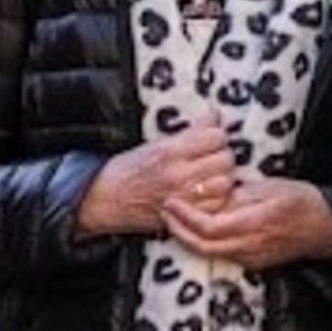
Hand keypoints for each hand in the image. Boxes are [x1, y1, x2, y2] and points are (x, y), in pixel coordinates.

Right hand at [82, 109, 234, 236]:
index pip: (215, 136)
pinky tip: (208, 194)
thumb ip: (190, 132)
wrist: (106, 198)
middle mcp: (178, 173)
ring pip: (225, 182)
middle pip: (224, 159)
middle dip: (222, 156)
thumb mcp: (156, 144)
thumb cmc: (129, 170)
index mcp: (170, 150)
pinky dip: (218, 198)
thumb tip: (215, 115)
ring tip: (212, 176)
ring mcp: (183, 196)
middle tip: (213, 158)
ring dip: (223, 178)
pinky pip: (217, 204)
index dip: (217, 136)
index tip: (211, 140)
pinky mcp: (184, 215)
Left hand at [161, 174, 331, 269]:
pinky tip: (195, 227)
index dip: (186, 216)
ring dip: (187, 237)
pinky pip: (221, 254)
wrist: (324, 227)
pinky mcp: (253, 263)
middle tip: (165, 210)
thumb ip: (237, 194)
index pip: (209, 227)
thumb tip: (208, 194)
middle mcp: (252, 245)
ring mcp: (252, 258)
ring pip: (209, 253)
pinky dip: (204, 242)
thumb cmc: (299, 200)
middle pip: (203, 246)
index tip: (172, 201)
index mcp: (256, 222)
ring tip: (174, 217)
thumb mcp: (269, 187)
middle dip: (178, 230)